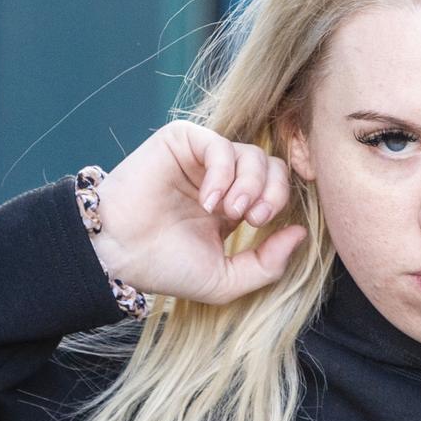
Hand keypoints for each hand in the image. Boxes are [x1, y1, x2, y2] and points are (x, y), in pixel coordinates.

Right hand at [86, 120, 307, 304]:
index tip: (264, 225)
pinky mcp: (181, 141)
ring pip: (250, 153)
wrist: (119, 254)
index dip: (281, 200)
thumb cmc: (166, 267)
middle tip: (252, 218)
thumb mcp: (227, 279)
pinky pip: (219, 145)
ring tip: (226, 212)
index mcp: (233, 205)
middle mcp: (220, 177)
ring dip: (248, 185)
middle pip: (271, 165)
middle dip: (271, 192)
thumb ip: (268, 264)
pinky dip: (222, 173)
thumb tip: (301, 234)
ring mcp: (201, 158)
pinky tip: (208, 201)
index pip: (276, 185)